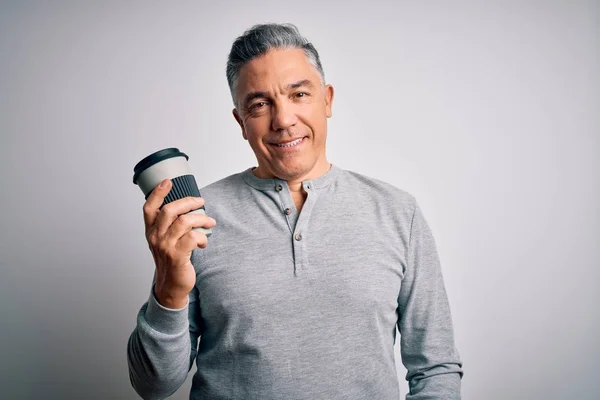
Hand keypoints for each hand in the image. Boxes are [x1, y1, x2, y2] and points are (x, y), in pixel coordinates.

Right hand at [143, 179, 215, 308]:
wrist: (171, 286)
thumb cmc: (171, 261)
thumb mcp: (164, 241)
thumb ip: (170, 226)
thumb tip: (188, 208)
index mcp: (151, 231)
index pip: (149, 208)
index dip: (157, 193)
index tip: (168, 182)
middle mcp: (155, 237)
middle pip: (169, 210)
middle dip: (188, 202)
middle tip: (201, 202)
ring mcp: (165, 247)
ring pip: (184, 222)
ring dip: (201, 219)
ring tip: (210, 222)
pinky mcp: (177, 256)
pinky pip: (193, 238)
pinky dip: (203, 237)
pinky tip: (204, 242)